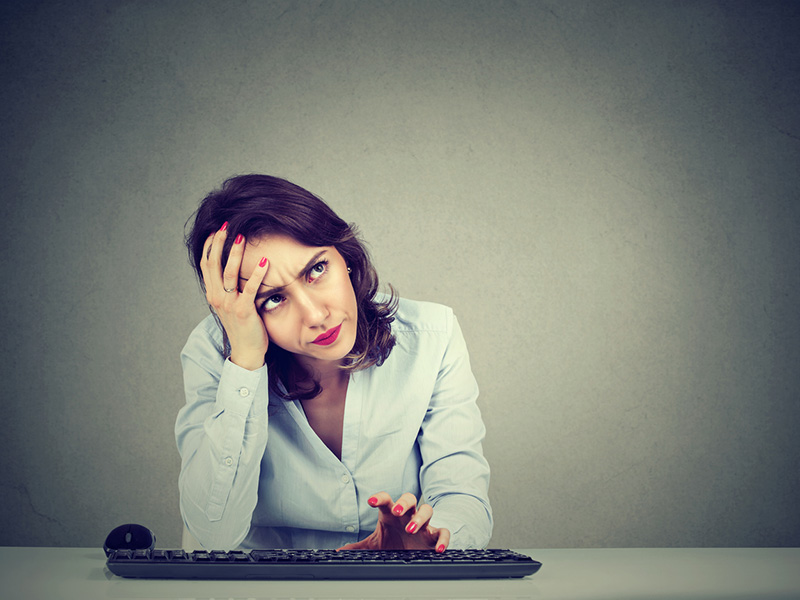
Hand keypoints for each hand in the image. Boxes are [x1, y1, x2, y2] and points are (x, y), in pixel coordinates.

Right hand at [200, 223, 270, 369]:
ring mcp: (229, 305)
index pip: (206, 265)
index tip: (216, 229)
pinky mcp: (244, 311)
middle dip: (218, 243)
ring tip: (241, 236)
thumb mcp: (231, 305)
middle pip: (213, 264)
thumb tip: (233, 268)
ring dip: (235, 253)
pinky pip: (250, 289)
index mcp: (213, 295)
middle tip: (225, 225)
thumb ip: (229, 288)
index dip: (209, 246)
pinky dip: (256, 274)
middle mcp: (217, 298)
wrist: (246, 352)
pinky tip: (264, 261)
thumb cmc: (242, 327)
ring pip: (228, 273)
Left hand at [337, 492, 449, 552]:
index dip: (380, 498)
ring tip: (411, 528)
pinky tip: (439, 548)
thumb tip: (338, 552)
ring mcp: (423, 524)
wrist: (411, 553)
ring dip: (420, 518)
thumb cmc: (393, 543)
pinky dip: (443, 539)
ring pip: (427, 510)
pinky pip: (444, 532)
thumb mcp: (375, 546)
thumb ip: (358, 547)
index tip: (371, 501)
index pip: (386, 500)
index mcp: (392, 514)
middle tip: (396, 511)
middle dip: (403, 503)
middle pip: (410, 498)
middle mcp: (408, 515)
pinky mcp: (434, 536)